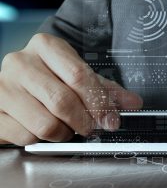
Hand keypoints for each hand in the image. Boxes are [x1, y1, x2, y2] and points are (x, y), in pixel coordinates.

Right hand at [0, 33, 142, 145]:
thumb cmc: (46, 82)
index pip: (78, 75)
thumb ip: (106, 91)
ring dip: (63, 134)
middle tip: (91, 129)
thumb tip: (133, 103)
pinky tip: (41, 130)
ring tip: (65, 128)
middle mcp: (20, 62)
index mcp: (46, 47)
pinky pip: (26, 136)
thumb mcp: (77, 79)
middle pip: (63, 101)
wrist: (8, 89)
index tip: (111, 119)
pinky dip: (41, 140)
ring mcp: (2, 86)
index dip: (99, 102)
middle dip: (84, 122)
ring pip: (46, 124)